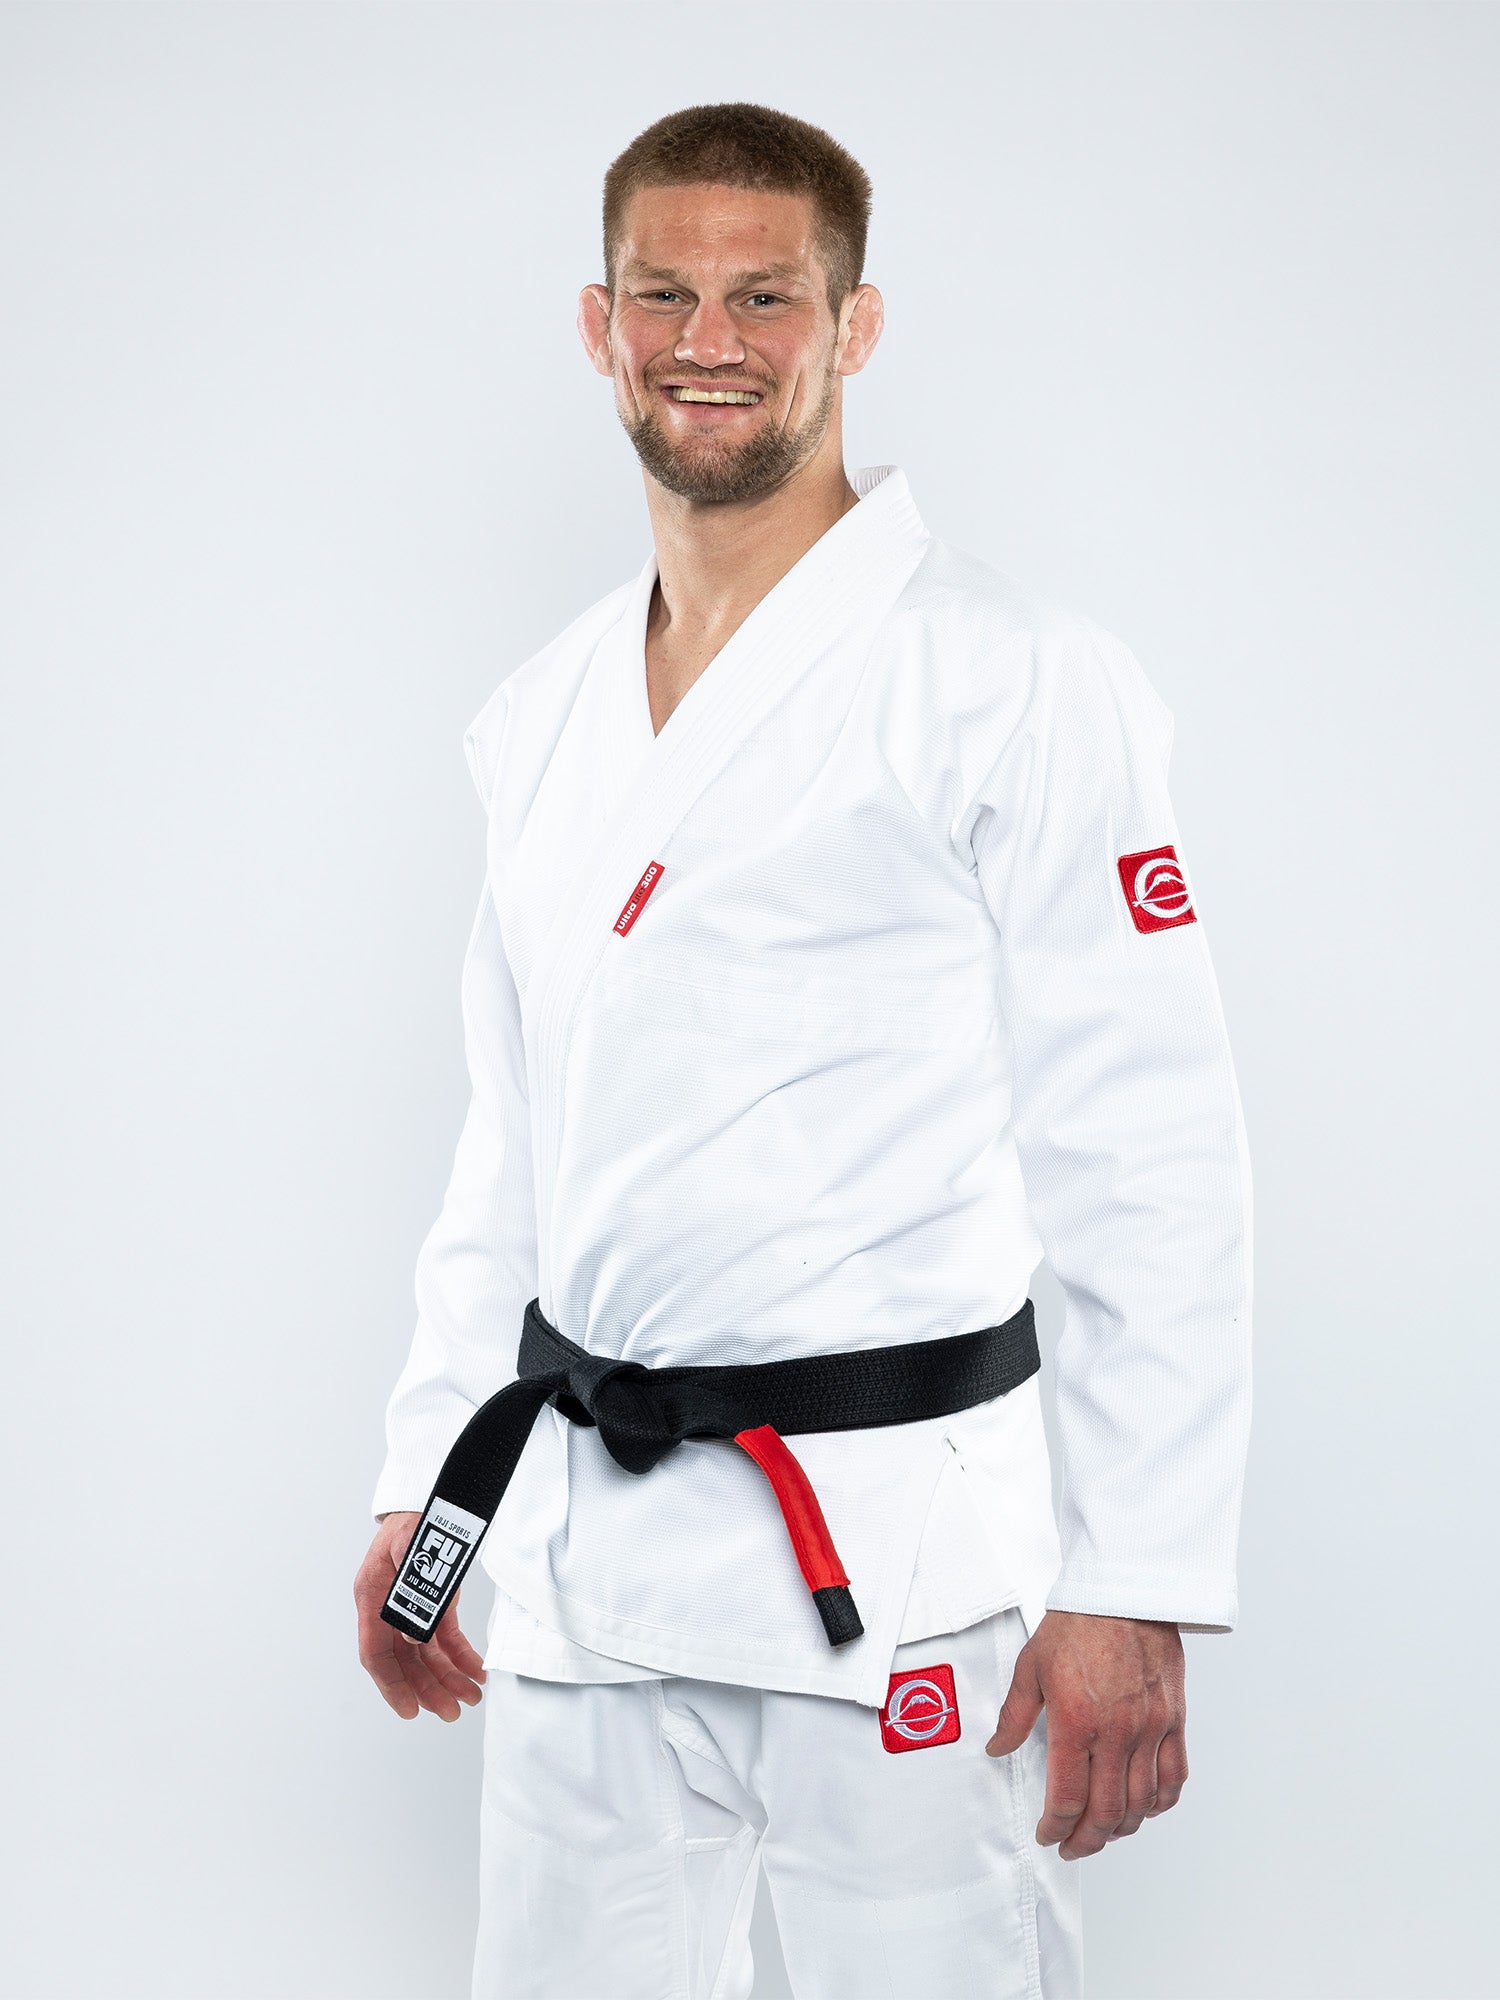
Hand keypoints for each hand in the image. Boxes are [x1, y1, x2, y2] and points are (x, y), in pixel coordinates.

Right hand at [354, 1511, 486, 1721]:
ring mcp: (411, 1606)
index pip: (376, 1652)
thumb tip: (416, 1636)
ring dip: (447, 1678)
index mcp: (372, 1595)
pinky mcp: (434, 1603)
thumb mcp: (412, 1546)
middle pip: (405, 1660)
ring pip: (425, 1655)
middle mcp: (388, 1607)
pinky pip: (444, 1638)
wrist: (434, 1495)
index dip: (392, 1684)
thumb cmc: (418, 1516)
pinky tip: (475, 1671)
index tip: (410, 1709)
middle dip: (428, 1689)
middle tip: (452, 1711)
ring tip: (471, 1697)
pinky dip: (460, 1656)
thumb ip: (412, 1589)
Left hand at [985, 1610, 1185, 1858]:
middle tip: (1073, 1846)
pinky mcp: (1173, 1720)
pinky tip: (1145, 1807)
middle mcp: (1116, 1733)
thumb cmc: (1079, 1622)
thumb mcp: (1031, 1665)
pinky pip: (1174, 1776)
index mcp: (1076, 1722)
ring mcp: (1150, 1729)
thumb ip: (1014, 1714)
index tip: (1048, 1834)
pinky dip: (1160, 1803)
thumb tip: (997, 1746)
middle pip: (1106, 1812)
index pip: (1067, 1798)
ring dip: (1121, 1828)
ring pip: (1142, 1803)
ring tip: (1104, 1831)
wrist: (1125, 1591)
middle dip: (1087, 1840)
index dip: (1055, 1827)